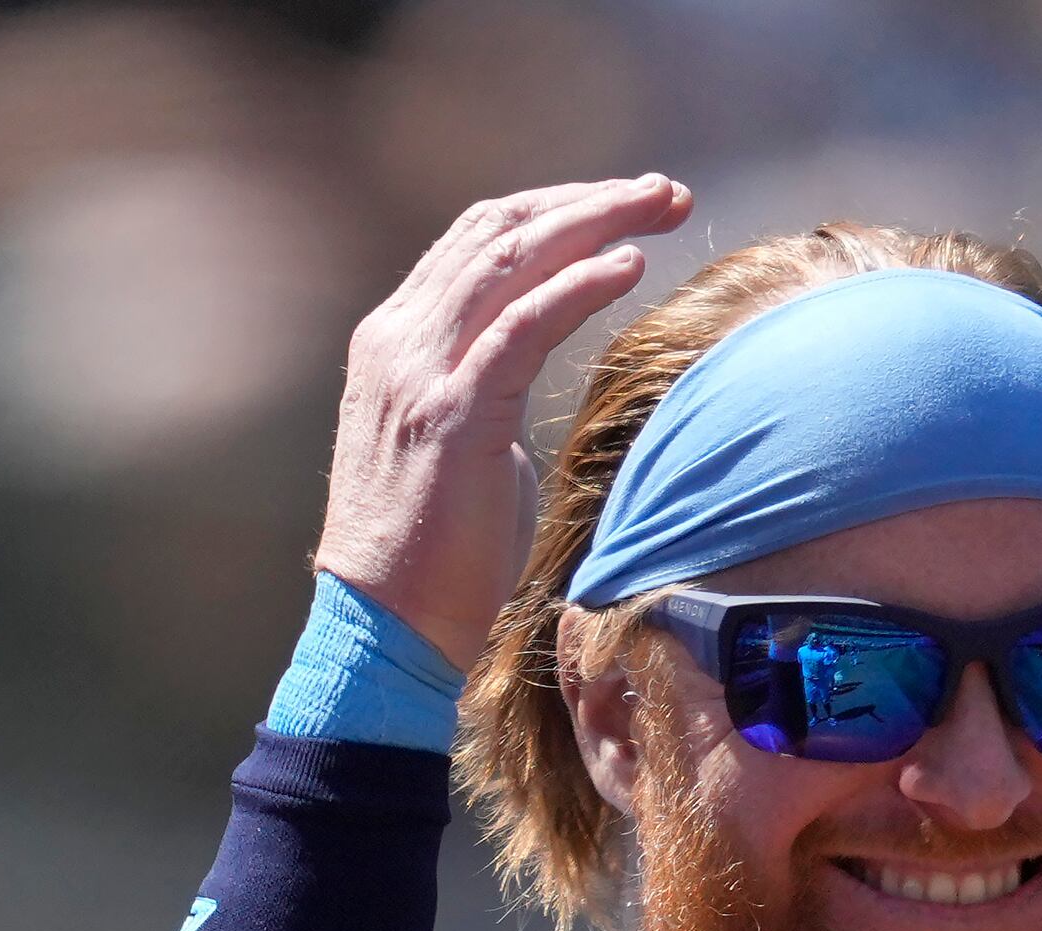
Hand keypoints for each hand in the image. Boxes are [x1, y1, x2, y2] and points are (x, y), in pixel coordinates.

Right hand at [316, 174, 692, 668]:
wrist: (381, 629)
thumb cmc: (431, 560)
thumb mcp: (460, 449)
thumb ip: (486, 395)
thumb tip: (532, 375)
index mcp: (396, 343)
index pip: (476, 243)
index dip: (553, 212)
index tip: (621, 206)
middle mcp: (399, 341)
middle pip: (496, 232)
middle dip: (584, 201)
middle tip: (659, 189)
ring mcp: (418, 372)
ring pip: (510, 260)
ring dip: (593, 223)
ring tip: (659, 205)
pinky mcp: (451, 415)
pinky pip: (522, 326)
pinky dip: (579, 286)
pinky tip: (630, 266)